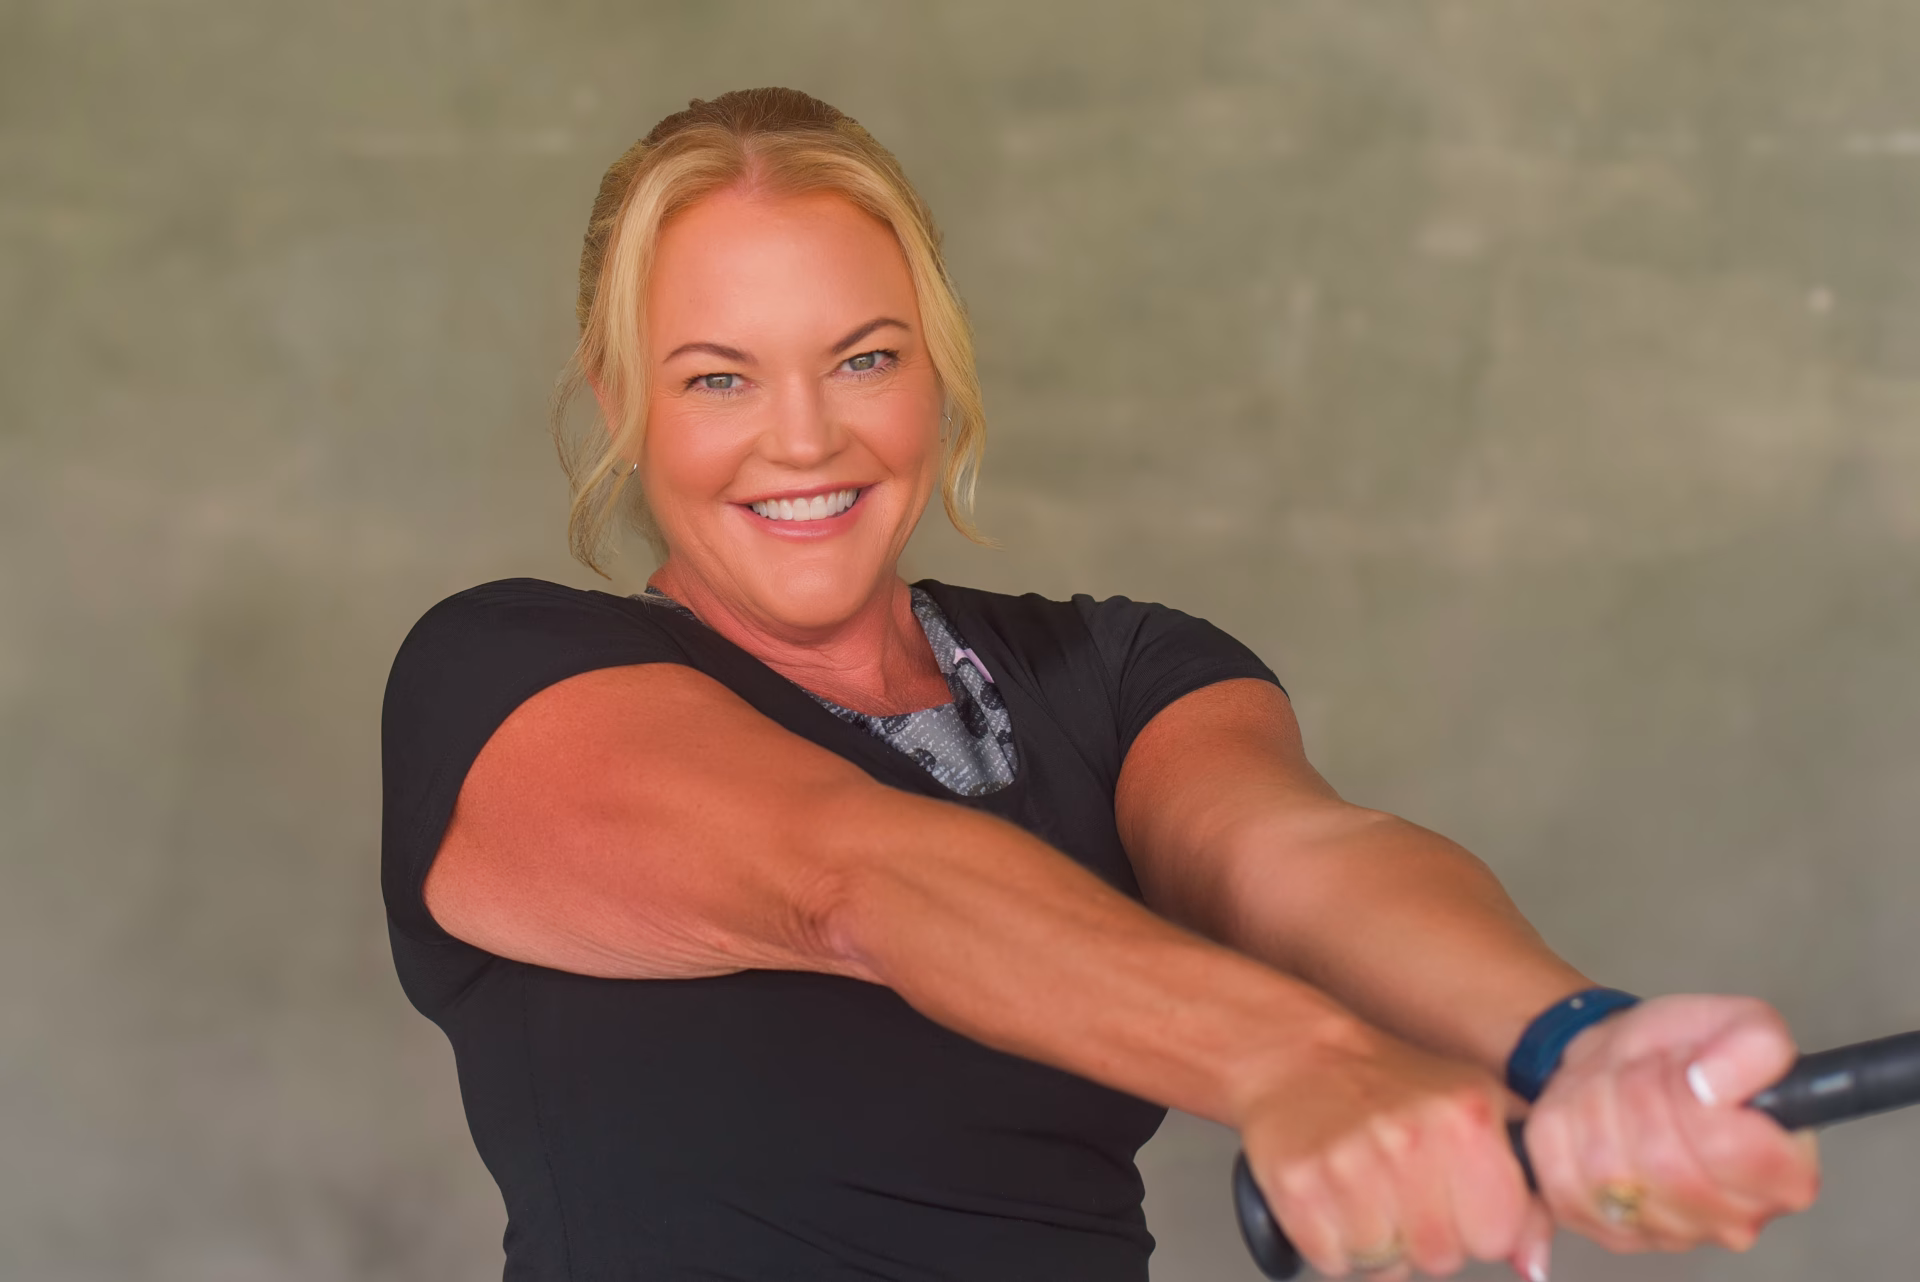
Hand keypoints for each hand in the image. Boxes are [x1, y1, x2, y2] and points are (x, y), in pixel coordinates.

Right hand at [1238, 1022, 1537, 1279]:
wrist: (1296, 1054)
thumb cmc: (1392, 1086)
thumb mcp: (1477, 1110)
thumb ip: (1525, 1192)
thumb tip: (1534, 1267)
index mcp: (1466, 1117)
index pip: (1496, 1238)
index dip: (1475, 1224)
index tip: (1452, 1193)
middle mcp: (1411, 1137)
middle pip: (1440, 1258)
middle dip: (1423, 1235)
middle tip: (1398, 1184)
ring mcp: (1349, 1161)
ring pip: (1384, 1264)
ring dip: (1374, 1238)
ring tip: (1362, 1183)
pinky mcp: (1297, 1183)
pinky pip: (1332, 1261)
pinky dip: (1329, 1239)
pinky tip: (1330, 1191)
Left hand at [1524, 994, 1821, 1257]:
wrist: (1625, 1063)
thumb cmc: (1688, 1052)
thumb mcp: (1735, 1020)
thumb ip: (1754, 1044)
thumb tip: (1716, 1085)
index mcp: (1786, 1175)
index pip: (1732, 1149)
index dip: (1695, 1098)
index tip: (1689, 1069)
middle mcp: (1736, 1221)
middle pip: (1665, 1163)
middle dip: (1640, 1093)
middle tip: (1645, 1068)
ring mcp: (1667, 1234)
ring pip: (1608, 1169)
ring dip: (1597, 1105)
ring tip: (1615, 1084)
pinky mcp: (1602, 1229)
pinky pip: (1560, 1175)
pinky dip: (1562, 1127)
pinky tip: (1585, 1112)